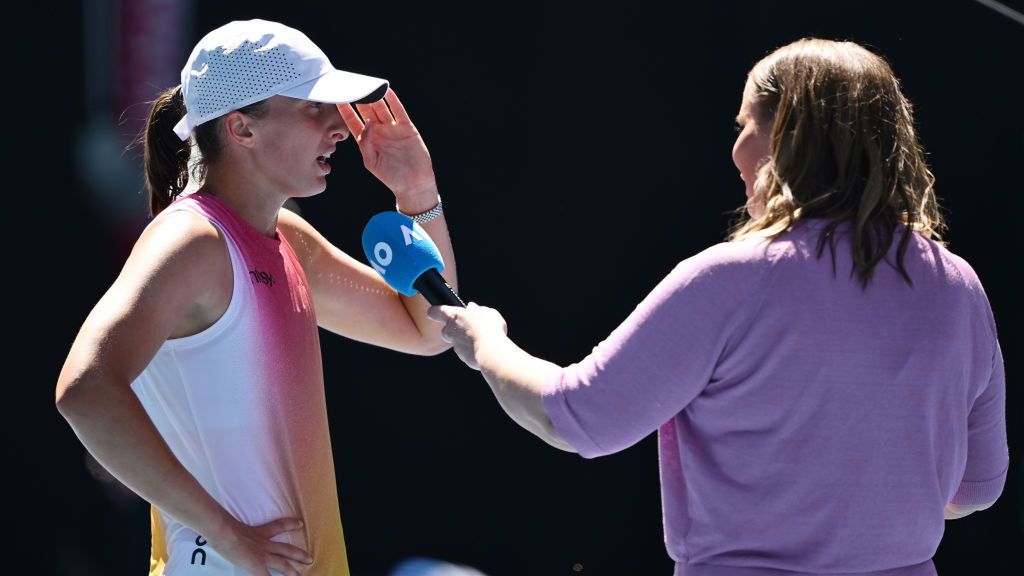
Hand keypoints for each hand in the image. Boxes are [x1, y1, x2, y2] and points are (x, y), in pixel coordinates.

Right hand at [209, 517, 311, 575]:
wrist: (225, 532)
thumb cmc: (224, 526)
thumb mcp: (232, 523)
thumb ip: (232, 525)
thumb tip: (221, 522)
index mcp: (259, 532)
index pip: (278, 526)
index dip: (290, 524)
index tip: (300, 524)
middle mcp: (264, 543)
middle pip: (286, 549)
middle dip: (299, 554)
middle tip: (310, 558)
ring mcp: (262, 555)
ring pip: (283, 564)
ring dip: (292, 571)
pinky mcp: (257, 566)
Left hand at [338, 88, 435, 205]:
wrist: (413, 183)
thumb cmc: (391, 176)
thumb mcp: (371, 161)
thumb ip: (365, 142)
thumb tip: (366, 123)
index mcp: (367, 140)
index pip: (353, 121)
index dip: (345, 109)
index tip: (338, 97)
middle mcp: (379, 132)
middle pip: (366, 110)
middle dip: (359, 98)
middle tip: (352, 85)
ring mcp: (393, 128)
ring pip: (381, 108)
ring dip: (374, 96)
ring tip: (367, 84)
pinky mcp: (407, 128)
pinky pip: (399, 111)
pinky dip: (393, 100)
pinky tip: (387, 91)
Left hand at [427, 303, 507, 369]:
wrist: (491, 351)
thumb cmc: (488, 328)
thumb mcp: (487, 312)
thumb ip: (476, 309)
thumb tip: (472, 308)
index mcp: (453, 316)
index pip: (434, 311)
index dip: (436, 311)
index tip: (440, 311)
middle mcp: (449, 331)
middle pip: (446, 329)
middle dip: (456, 328)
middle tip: (470, 326)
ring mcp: (455, 345)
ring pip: (456, 340)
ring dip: (466, 339)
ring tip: (482, 337)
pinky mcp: (462, 357)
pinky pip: (465, 351)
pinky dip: (472, 349)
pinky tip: (484, 346)